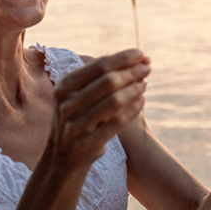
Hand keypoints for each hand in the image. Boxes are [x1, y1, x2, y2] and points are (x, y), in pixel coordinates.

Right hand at [51, 50, 149, 166]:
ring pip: (113, 101)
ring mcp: (77, 125)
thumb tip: (140, 58)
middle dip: (131, 72)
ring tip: (144, 84)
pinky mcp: (88, 143)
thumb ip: (104, 75)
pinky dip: (132, 110)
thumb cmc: (79, 115)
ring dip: (133, 89)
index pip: (99, 65)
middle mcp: (67, 104)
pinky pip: (117, 123)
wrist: (63, 155)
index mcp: (65, 86)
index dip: (123, 58)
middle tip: (147, 68)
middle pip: (107, 81)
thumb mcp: (79, 93)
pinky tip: (142, 101)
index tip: (141, 54)